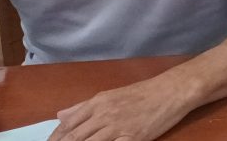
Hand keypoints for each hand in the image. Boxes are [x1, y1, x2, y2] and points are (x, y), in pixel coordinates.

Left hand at [48, 77, 192, 140]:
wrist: (171, 91)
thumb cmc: (142, 93)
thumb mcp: (111, 95)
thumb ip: (84, 106)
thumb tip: (61, 114)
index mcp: (97, 103)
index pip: (68, 124)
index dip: (56, 138)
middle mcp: (104, 115)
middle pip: (75, 137)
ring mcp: (118, 128)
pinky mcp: (133, 138)